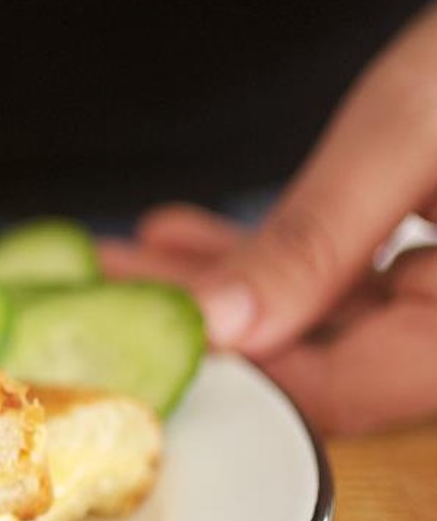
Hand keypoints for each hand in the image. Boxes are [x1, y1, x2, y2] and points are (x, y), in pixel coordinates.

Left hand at [100, 3, 436, 434]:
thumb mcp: (415, 125)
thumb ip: (318, 237)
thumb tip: (226, 323)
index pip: (338, 394)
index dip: (228, 372)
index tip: (144, 329)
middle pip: (319, 365)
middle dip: (206, 321)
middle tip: (114, 285)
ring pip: (325, 327)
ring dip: (225, 289)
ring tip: (136, 258)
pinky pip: (353, 287)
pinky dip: (278, 263)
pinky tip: (194, 243)